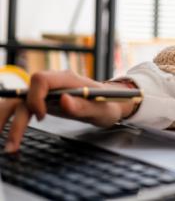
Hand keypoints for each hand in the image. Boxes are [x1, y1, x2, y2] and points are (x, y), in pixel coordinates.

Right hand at [0, 70, 137, 152]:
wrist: (112, 103)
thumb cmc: (108, 104)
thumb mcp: (102, 108)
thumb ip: (84, 105)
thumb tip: (63, 100)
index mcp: (68, 80)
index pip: (40, 79)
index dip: (36, 97)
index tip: (42, 116)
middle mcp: (54, 84)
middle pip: (24, 93)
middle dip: (12, 116)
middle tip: (11, 144)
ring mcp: (48, 93)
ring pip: (19, 102)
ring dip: (8, 121)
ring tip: (8, 146)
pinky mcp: (44, 102)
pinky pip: (24, 108)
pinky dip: (14, 122)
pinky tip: (11, 138)